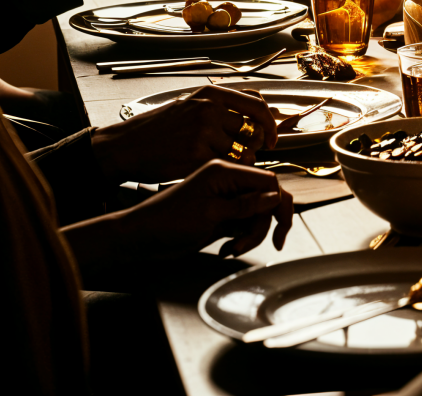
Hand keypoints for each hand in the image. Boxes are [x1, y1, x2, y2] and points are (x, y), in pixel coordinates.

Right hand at [90, 84, 277, 182]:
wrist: (123, 147)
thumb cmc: (156, 129)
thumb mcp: (189, 104)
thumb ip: (221, 106)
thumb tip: (259, 108)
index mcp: (210, 95)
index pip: (257, 105)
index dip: (270, 124)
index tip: (273, 138)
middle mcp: (209, 110)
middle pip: (253, 132)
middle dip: (254, 147)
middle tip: (245, 155)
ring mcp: (203, 133)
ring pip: (243, 153)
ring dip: (240, 162)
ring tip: (224, 164)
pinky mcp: (196, 157)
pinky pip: (227, 168)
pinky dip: (227, 173)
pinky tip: (213, 172)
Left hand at [108, 159, 294, 259]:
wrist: (141, 238)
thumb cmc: (167, 221)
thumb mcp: (210, 213)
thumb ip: (245, 205)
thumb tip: (275, 198)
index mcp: (224, 172)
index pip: (268, 181)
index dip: (278, 203)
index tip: (280, 226)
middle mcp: (228, 183)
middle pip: (266, 200)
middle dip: (262, 224)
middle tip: (254, 243)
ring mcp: (225, 200)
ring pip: (257, 216)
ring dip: (250, 236)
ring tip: (232, 248)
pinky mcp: (221, 216)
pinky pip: (244, 226)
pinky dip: (241, 239)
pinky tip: (226, 248)